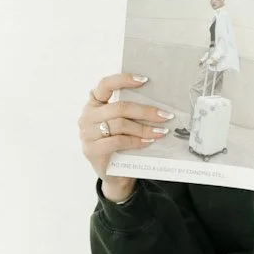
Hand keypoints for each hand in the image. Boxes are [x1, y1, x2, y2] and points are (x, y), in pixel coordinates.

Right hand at [79, 72, 177, 198]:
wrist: (113, 173)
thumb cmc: (120, 144)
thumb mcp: (124, 124)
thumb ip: (130, 112)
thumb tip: (158, 101)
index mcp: (94, 103)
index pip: (105, 85)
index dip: (124, 80)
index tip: (145, 80)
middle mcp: (87, 116)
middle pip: (119, 108)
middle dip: (145, 111)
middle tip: (165, 115)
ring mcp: (87, 134)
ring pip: (120, 124)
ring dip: (144, 128)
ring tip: (161, 131)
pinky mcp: (91, 150)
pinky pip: (118, 141)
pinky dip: (136, 141)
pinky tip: (149, 142)